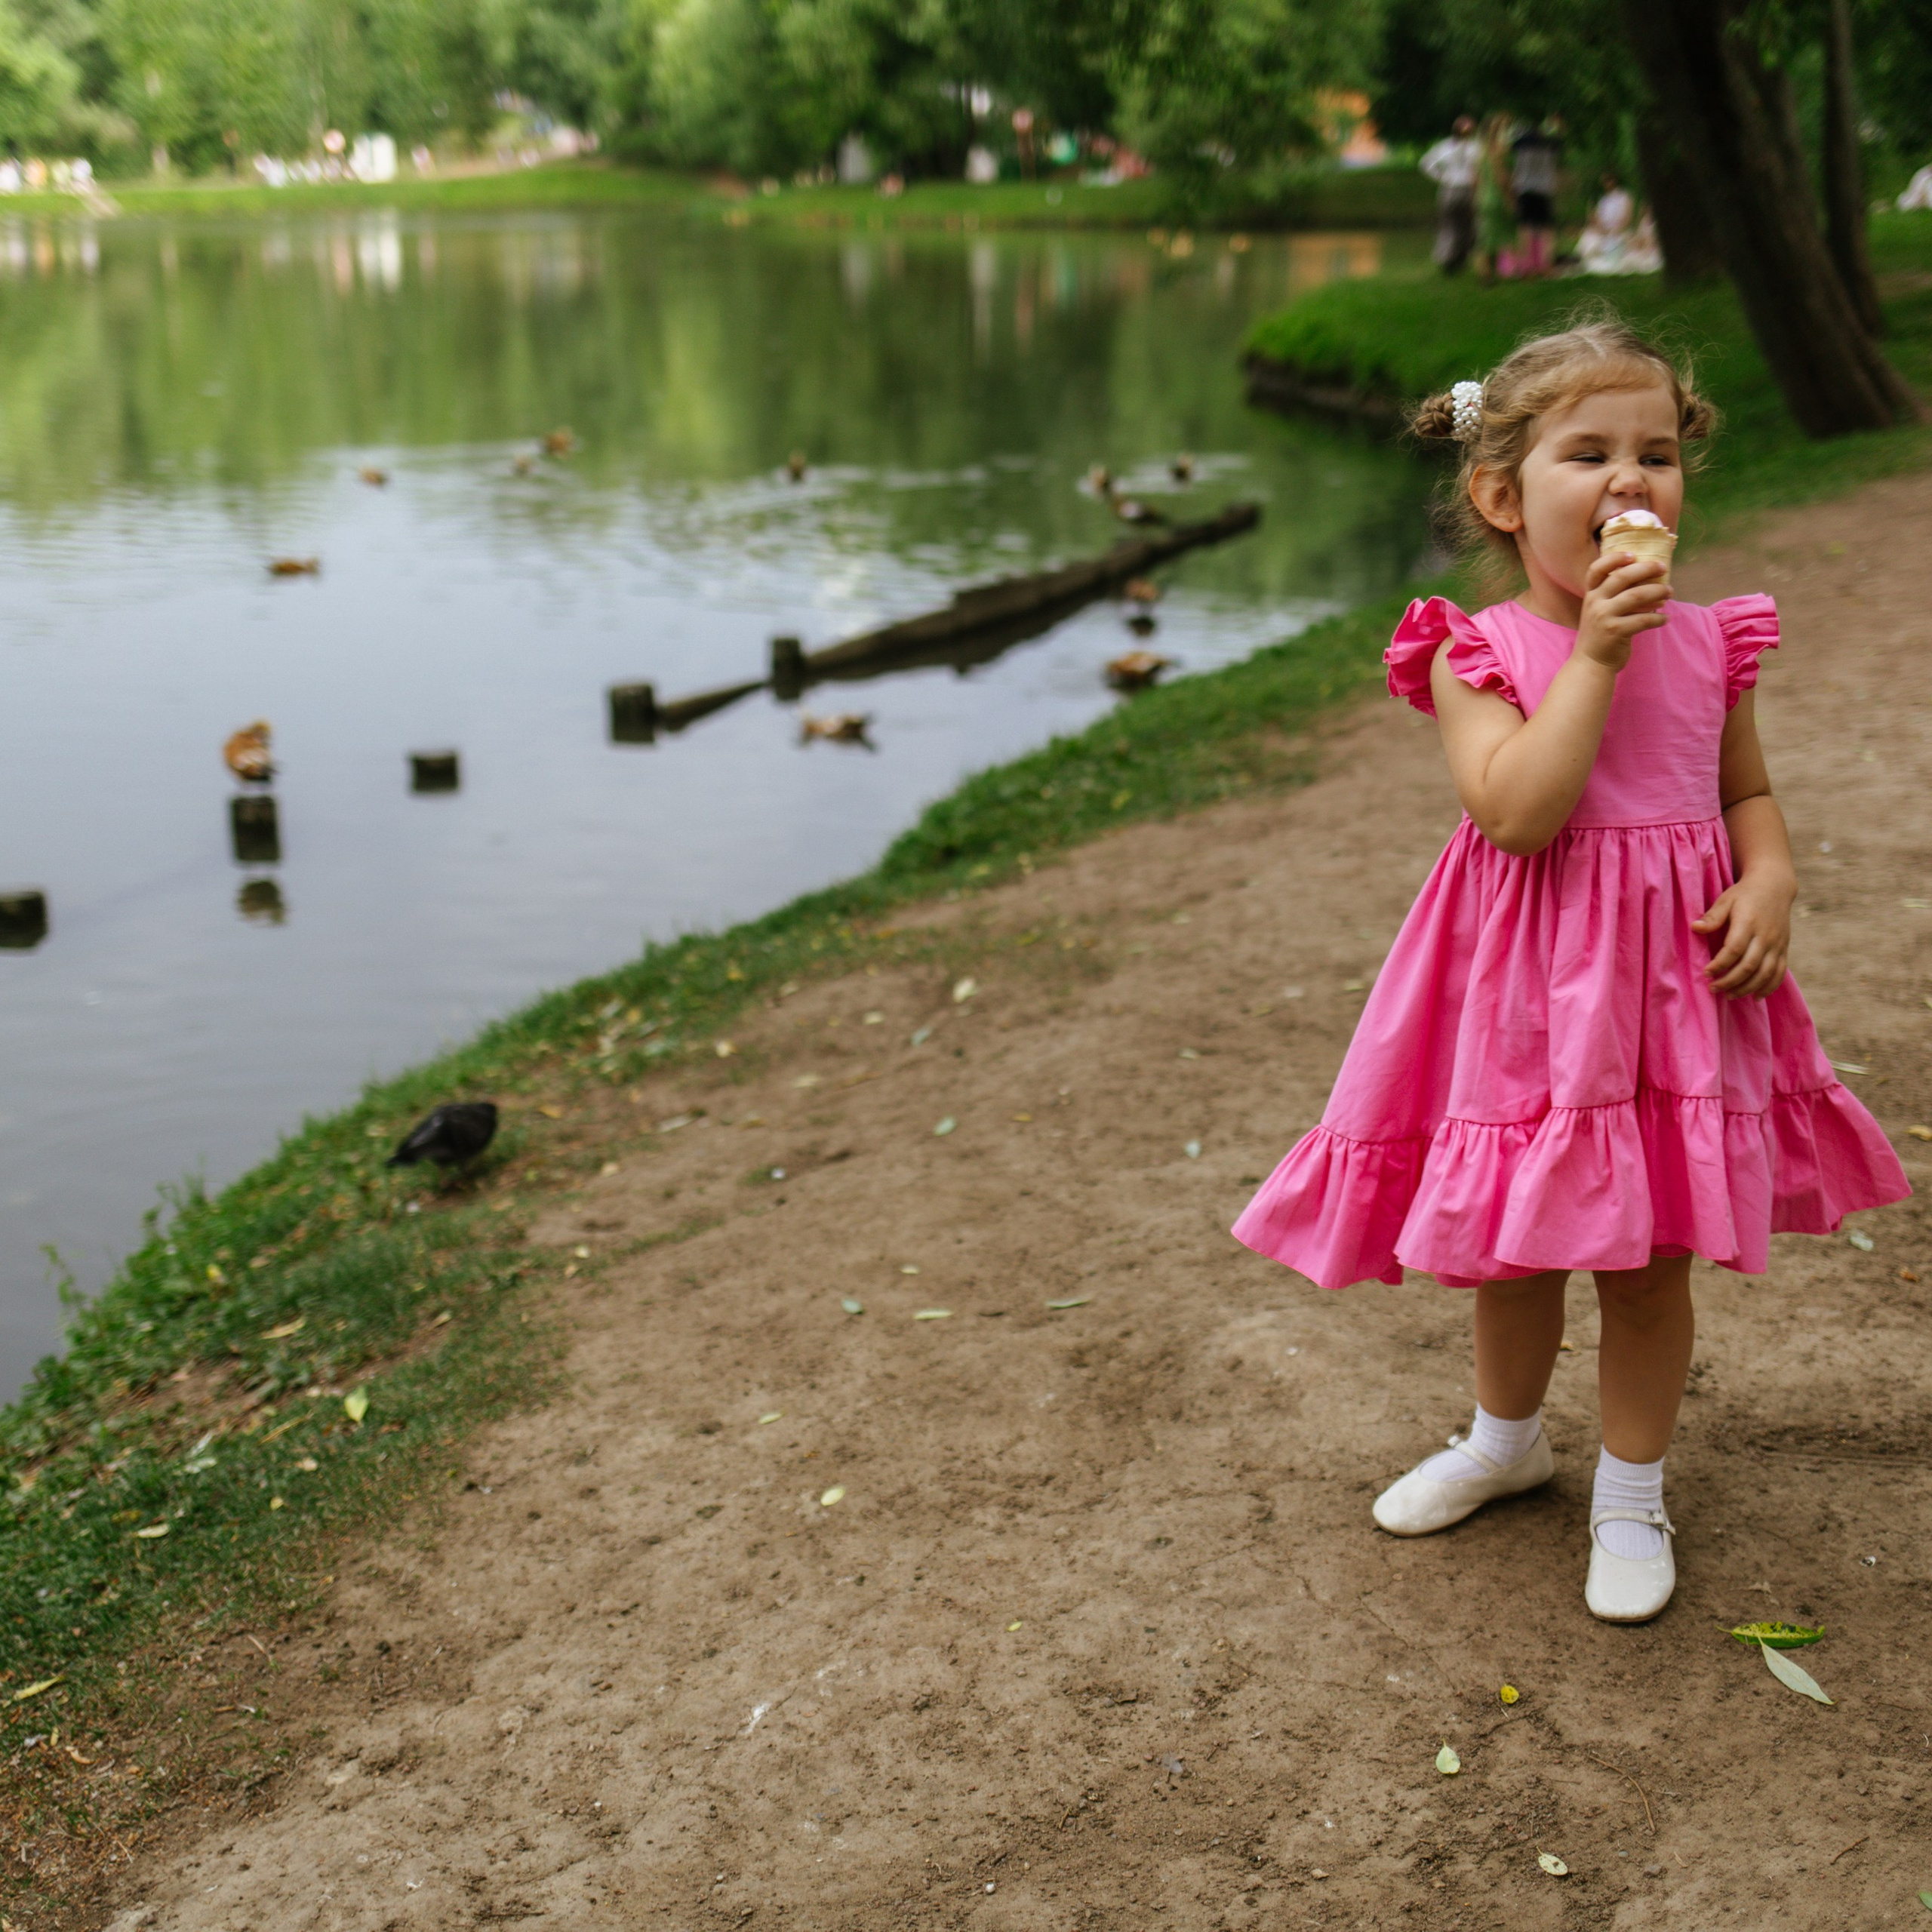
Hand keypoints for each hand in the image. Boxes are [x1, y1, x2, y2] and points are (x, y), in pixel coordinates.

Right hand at [1573, 548, 1669, 672]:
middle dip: (1646, 569)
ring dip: (1657, 591)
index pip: (1596, 569)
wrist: (1591, 663)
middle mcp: (1595, 602)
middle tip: (1663, 568)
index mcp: (1591, 594)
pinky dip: (1658, 618)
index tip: (1633, 554)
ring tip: (1670, 593)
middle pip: (1622, 577)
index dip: (1614, 558)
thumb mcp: (1599, 610)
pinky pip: (1643, 620)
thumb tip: (1646, 578)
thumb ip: (1614, 595)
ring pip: (1636, 595)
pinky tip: (1665, 618)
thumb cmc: (1600, 633)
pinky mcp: (1615, 632)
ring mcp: (1604, 617)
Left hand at [1693, 871, 1793, 998]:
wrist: (1775, 886)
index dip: (1720, 964)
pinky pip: (1779, 973)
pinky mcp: (1784, 949)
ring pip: (1765, 973)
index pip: (1734, 949)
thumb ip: (1713, 916)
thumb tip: (1695, 928)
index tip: (1706, 972)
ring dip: (1747, 988)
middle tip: (1713, 988)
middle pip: (1749, 966)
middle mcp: (1765, 936)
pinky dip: (1769, 987)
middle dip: (1730, 981)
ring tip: (1729, 995)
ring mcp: (1777, 944)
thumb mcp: (1726, 899)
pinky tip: (1755, 997)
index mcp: (1749, 923)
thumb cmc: (1745, 894)